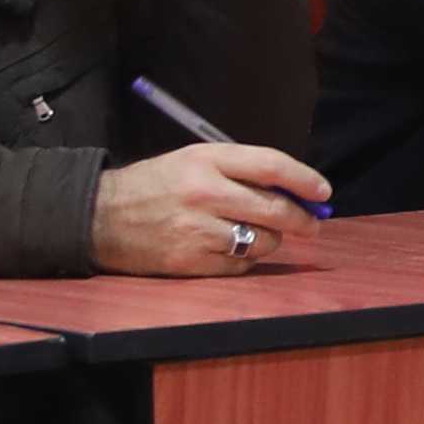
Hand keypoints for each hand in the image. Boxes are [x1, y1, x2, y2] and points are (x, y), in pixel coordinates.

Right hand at [89, 138, 329, 276]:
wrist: (100, 217)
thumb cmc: (156, 185)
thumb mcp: (194, 160)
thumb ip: (242, 170)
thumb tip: (296, 190)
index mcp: (206, 159)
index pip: (271, 166)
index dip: (304, 180)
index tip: (323, 192)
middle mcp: (204, 193)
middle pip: (275, 209)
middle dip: (302, 219)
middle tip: (311, 224)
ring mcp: (197, 230)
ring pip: (262, 241)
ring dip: (271, 240)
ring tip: (257, 233)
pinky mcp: (190, 261)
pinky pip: (240, 264)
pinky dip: (244, 259)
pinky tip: (230, 248)